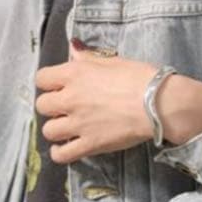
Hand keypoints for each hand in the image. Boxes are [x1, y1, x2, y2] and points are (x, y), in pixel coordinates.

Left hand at [35, 39, 201, 162]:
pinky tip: (66, 148)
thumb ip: (87, 57)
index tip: (58, 87)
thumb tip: (72, 47)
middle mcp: (71, 98)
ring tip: (68, 128)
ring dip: (56, 129)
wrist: (159, 104)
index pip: (42, 78)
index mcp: (75, 74)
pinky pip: (62, 154)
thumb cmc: (141, 77)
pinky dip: (60, 152)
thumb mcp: (112, 60)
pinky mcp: (90, 144)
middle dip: (51, 106)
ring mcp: (79, 124)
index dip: (49, 83)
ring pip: (49, 130)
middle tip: (65, 108)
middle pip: (42, 105)